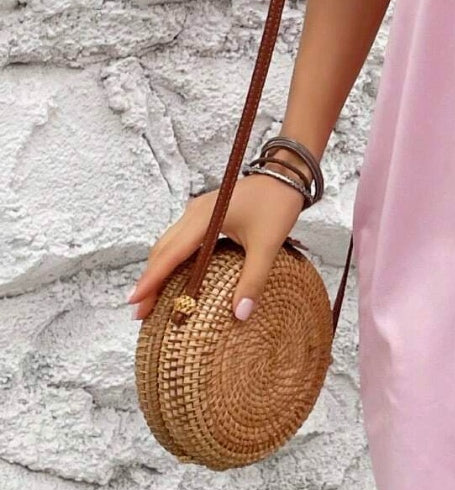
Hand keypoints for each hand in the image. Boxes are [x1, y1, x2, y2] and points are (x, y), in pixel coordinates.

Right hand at [126, 173, 306, 322]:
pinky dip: (171, 259)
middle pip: (162, 250)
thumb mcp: (268, 245)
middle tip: (140, 311)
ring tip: (151, 298)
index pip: (170, 254)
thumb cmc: (277, 205)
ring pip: (168, 243)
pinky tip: (174, 276)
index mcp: (204, 219)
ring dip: (158, 270)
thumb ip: (253, 280)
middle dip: (149, 280)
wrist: (286, 174)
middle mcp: (193, 214)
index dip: (151, 280)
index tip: (134, 302)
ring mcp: (197, 212)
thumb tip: (240, 315)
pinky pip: (179, 239)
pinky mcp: (204, 214)